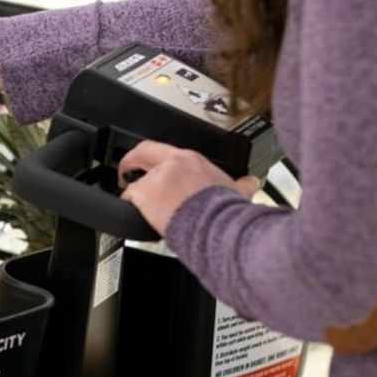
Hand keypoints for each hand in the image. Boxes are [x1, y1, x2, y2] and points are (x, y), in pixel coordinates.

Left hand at [118, 141, 261, 234]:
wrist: (216, 227)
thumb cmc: (224, 212)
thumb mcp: (234, 191)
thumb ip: (240, 185)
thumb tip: (251, 183)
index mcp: (192, 160)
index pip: (166, 149)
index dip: (154, 157)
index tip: (151, 165)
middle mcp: (172, 164)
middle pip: (142, 152)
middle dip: (131, 161)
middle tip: (126, 172)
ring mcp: (157, 177)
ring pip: (136, 179)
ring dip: (135, 191)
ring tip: (138, 203)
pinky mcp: (145, 193)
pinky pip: (129, 196)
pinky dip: (130, 203)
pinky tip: (136, 212)